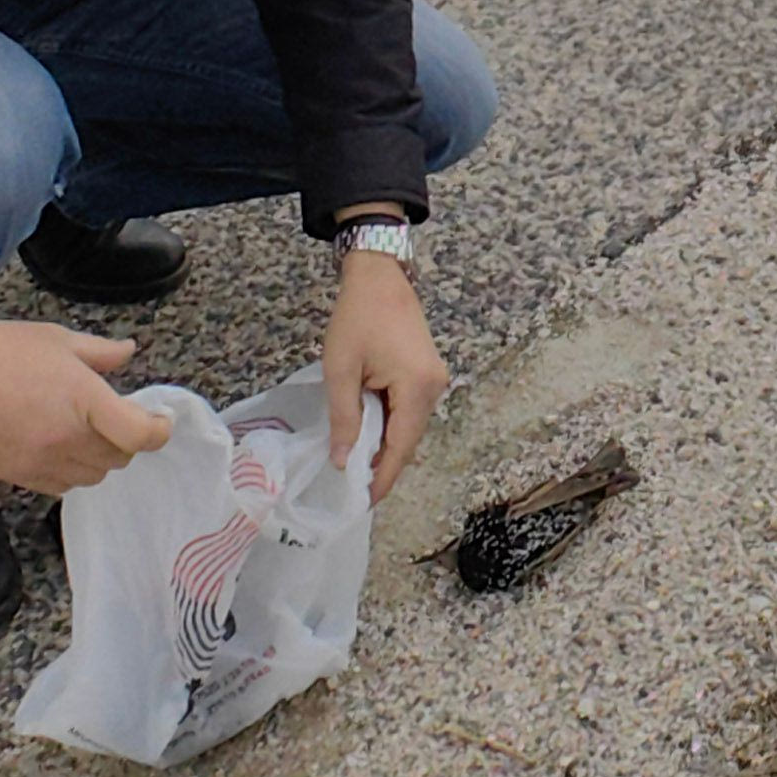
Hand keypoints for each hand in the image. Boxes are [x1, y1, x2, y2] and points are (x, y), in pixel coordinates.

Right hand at [0, 300, 173, 495]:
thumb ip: (100, 353)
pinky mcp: (18, 478)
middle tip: (116, 417)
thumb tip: (129, 352)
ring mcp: (41, 463)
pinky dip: (70, 470)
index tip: (158, 420)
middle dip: (125, 440)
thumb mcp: (56, 339)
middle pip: (119, 458)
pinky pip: (61, 486)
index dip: (157, 430)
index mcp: (83, 399)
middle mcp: (66, 438)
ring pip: (92, 477)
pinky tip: (56, 445)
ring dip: (98, 458)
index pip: (138, 434)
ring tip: (84, 431)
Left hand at [322, 249, 448, 500]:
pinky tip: (369, 430)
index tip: (364, 502)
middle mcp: (435, 387)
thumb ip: (343, 418)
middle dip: (383, 462)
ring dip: (386, 442)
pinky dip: (391, 423)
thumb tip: (342, 461)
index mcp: (417, 387)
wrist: (379, 274)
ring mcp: (435, 378)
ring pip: (410, 425)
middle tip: (353, 485)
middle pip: (409, 439)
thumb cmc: (356, 316)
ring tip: (356, 462)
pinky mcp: (429, 372)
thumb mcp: (341, 368)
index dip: (383, 477)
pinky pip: (410, 408)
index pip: (401, 447)